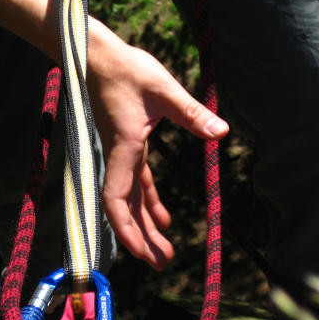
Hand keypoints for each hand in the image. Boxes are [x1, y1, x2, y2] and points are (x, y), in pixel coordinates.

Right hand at [87, 21, 227, 269]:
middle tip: (162, 264)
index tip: (141, 252)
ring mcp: (122, 152)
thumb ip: (191, 112)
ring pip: (130, 199)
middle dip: (141, 238)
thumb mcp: (163, 90)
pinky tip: (164, 218)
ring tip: (163, 252)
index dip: (126, 229)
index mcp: (124, 148)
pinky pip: (136, 182)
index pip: (117, 199)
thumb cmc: (127, 69)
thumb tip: (220, 132)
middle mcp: (119, 156)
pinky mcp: (128, 144)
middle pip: (124, 208)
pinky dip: (148, 202)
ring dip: (145, 225)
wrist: (97, 55)